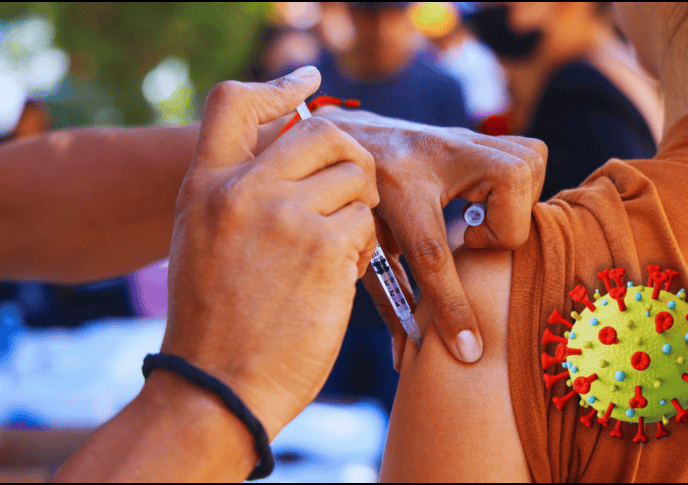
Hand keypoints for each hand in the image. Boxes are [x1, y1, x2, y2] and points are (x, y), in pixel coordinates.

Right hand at [161, 67, 377, 439]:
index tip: (308, 85)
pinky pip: (368, 221)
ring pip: (357, 178)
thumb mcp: (203, 240)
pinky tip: (343, 277)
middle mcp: (241, 189)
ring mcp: (284, 215)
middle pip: (323, 130)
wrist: (216, 388)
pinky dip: (366, 247)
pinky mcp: (324, 248)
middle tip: (352, 194)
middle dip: (351, 158)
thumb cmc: (215, 322)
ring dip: (361, 210)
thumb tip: (291, 151)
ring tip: (340, 249)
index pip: (234, 101)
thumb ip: (236, 192)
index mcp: (205, 185)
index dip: (278, 88)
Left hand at [316, 108, 545, 367]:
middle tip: (469, 238)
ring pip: (528, 165)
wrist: (351, 141)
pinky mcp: (478, 135)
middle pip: (509, 188)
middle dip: (501, 228)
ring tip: (479, 220)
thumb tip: (405, 359)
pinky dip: (521, 186)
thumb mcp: (367, 248)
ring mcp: (462, 136)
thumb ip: (390, 300)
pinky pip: (530, 156)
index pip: (433, 254)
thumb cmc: (360, 201)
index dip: (453, 308)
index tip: (470, 348)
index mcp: (398, 187)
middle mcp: (437, 151)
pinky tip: (489, 203)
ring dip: (515, 205)